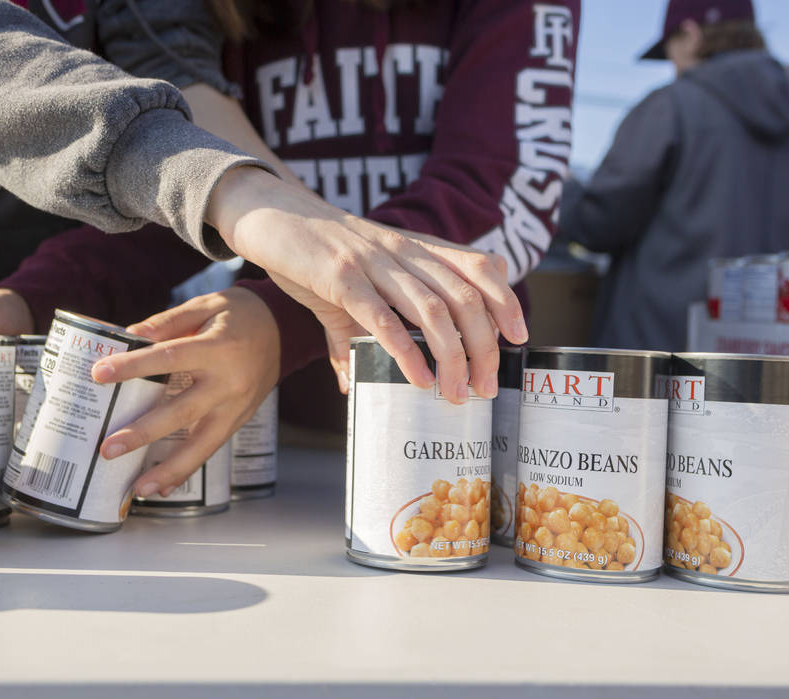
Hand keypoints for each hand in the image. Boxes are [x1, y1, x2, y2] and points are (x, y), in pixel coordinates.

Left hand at [90, 287, 279, 497]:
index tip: (99, 374)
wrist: (284, 329)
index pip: (168, 358)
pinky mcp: (240, 419)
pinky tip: (163, 486)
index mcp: (218, 348)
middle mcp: (229, 382)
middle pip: (182, 413)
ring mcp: (237, 406)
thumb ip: (167, 322)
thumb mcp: (205, 305)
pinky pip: (212, 447)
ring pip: (202, 444)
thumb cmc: (239, 313)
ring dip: (169, 469)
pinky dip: (188, 469)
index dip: (132, 367)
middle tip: (109, 448)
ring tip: (138, 488)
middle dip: (143, 433)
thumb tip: (128, 337)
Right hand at [206, 168, 526, 401]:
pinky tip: (417, 378)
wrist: (270, 215)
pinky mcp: (340, 277)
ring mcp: (373, 262)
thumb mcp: (350, 284)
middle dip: (482, 346)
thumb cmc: (313, 253)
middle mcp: (402, 250)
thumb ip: (359, 329)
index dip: (504, 299)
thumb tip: (352, 383)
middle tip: (484, 387)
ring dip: (452, 356)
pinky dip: (405, 351)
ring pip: (431, 309)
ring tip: (457, 393)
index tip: (518, 337)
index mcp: (413, 247)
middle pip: (463, 297)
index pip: (477, 266)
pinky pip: (382, 317)